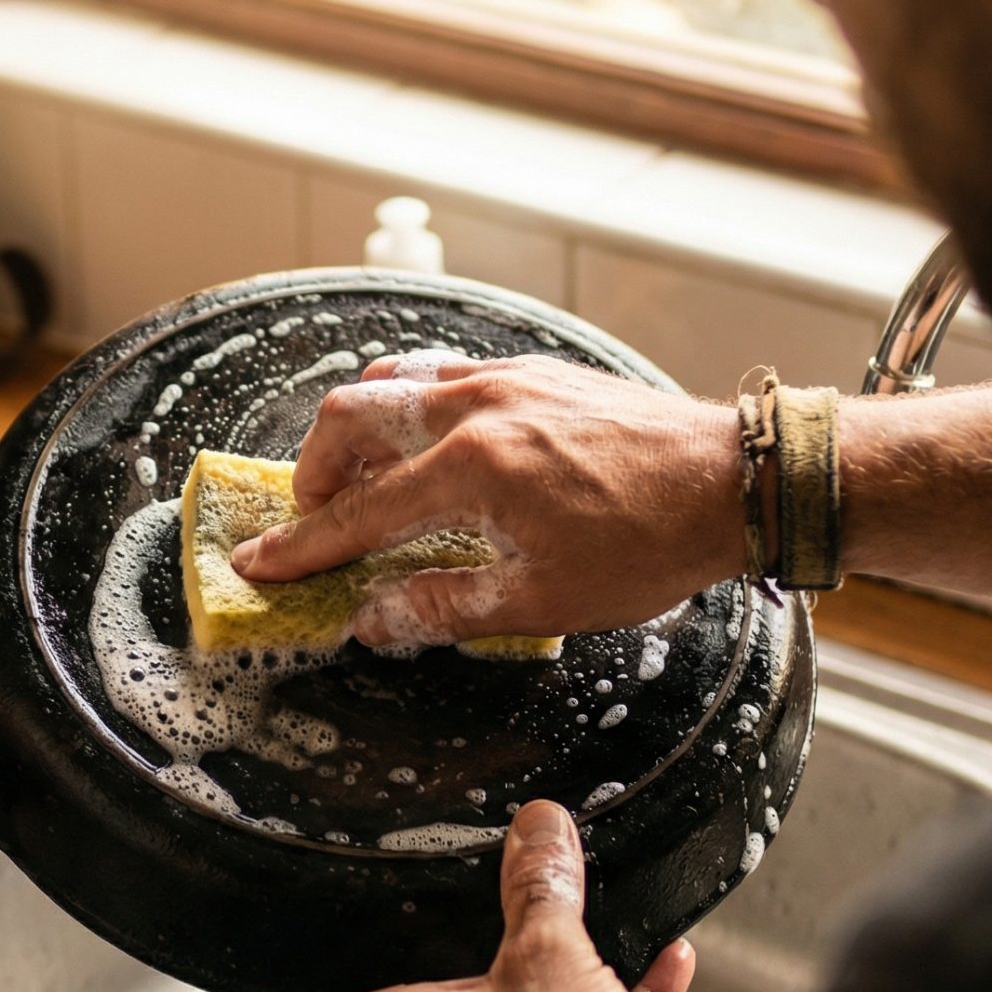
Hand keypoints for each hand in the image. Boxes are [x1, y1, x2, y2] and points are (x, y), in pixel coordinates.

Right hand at [232, 354, 740, 646]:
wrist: (733, 480)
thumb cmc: (649, 544)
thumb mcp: (544, 601)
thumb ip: (445, 606)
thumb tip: (373, 620)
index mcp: (471, 468)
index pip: (357, 515)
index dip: (301, 549)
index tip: (258, 566)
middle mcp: (475, 407)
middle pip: (351, 417)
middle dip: (314, 471)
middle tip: (314, 521)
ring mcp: (504, 378)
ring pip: (393, 382)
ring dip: (359, 432)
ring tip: (362, 482)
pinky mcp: (532, 371)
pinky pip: (442, 374)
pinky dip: (409, 408)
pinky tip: (428, 447)